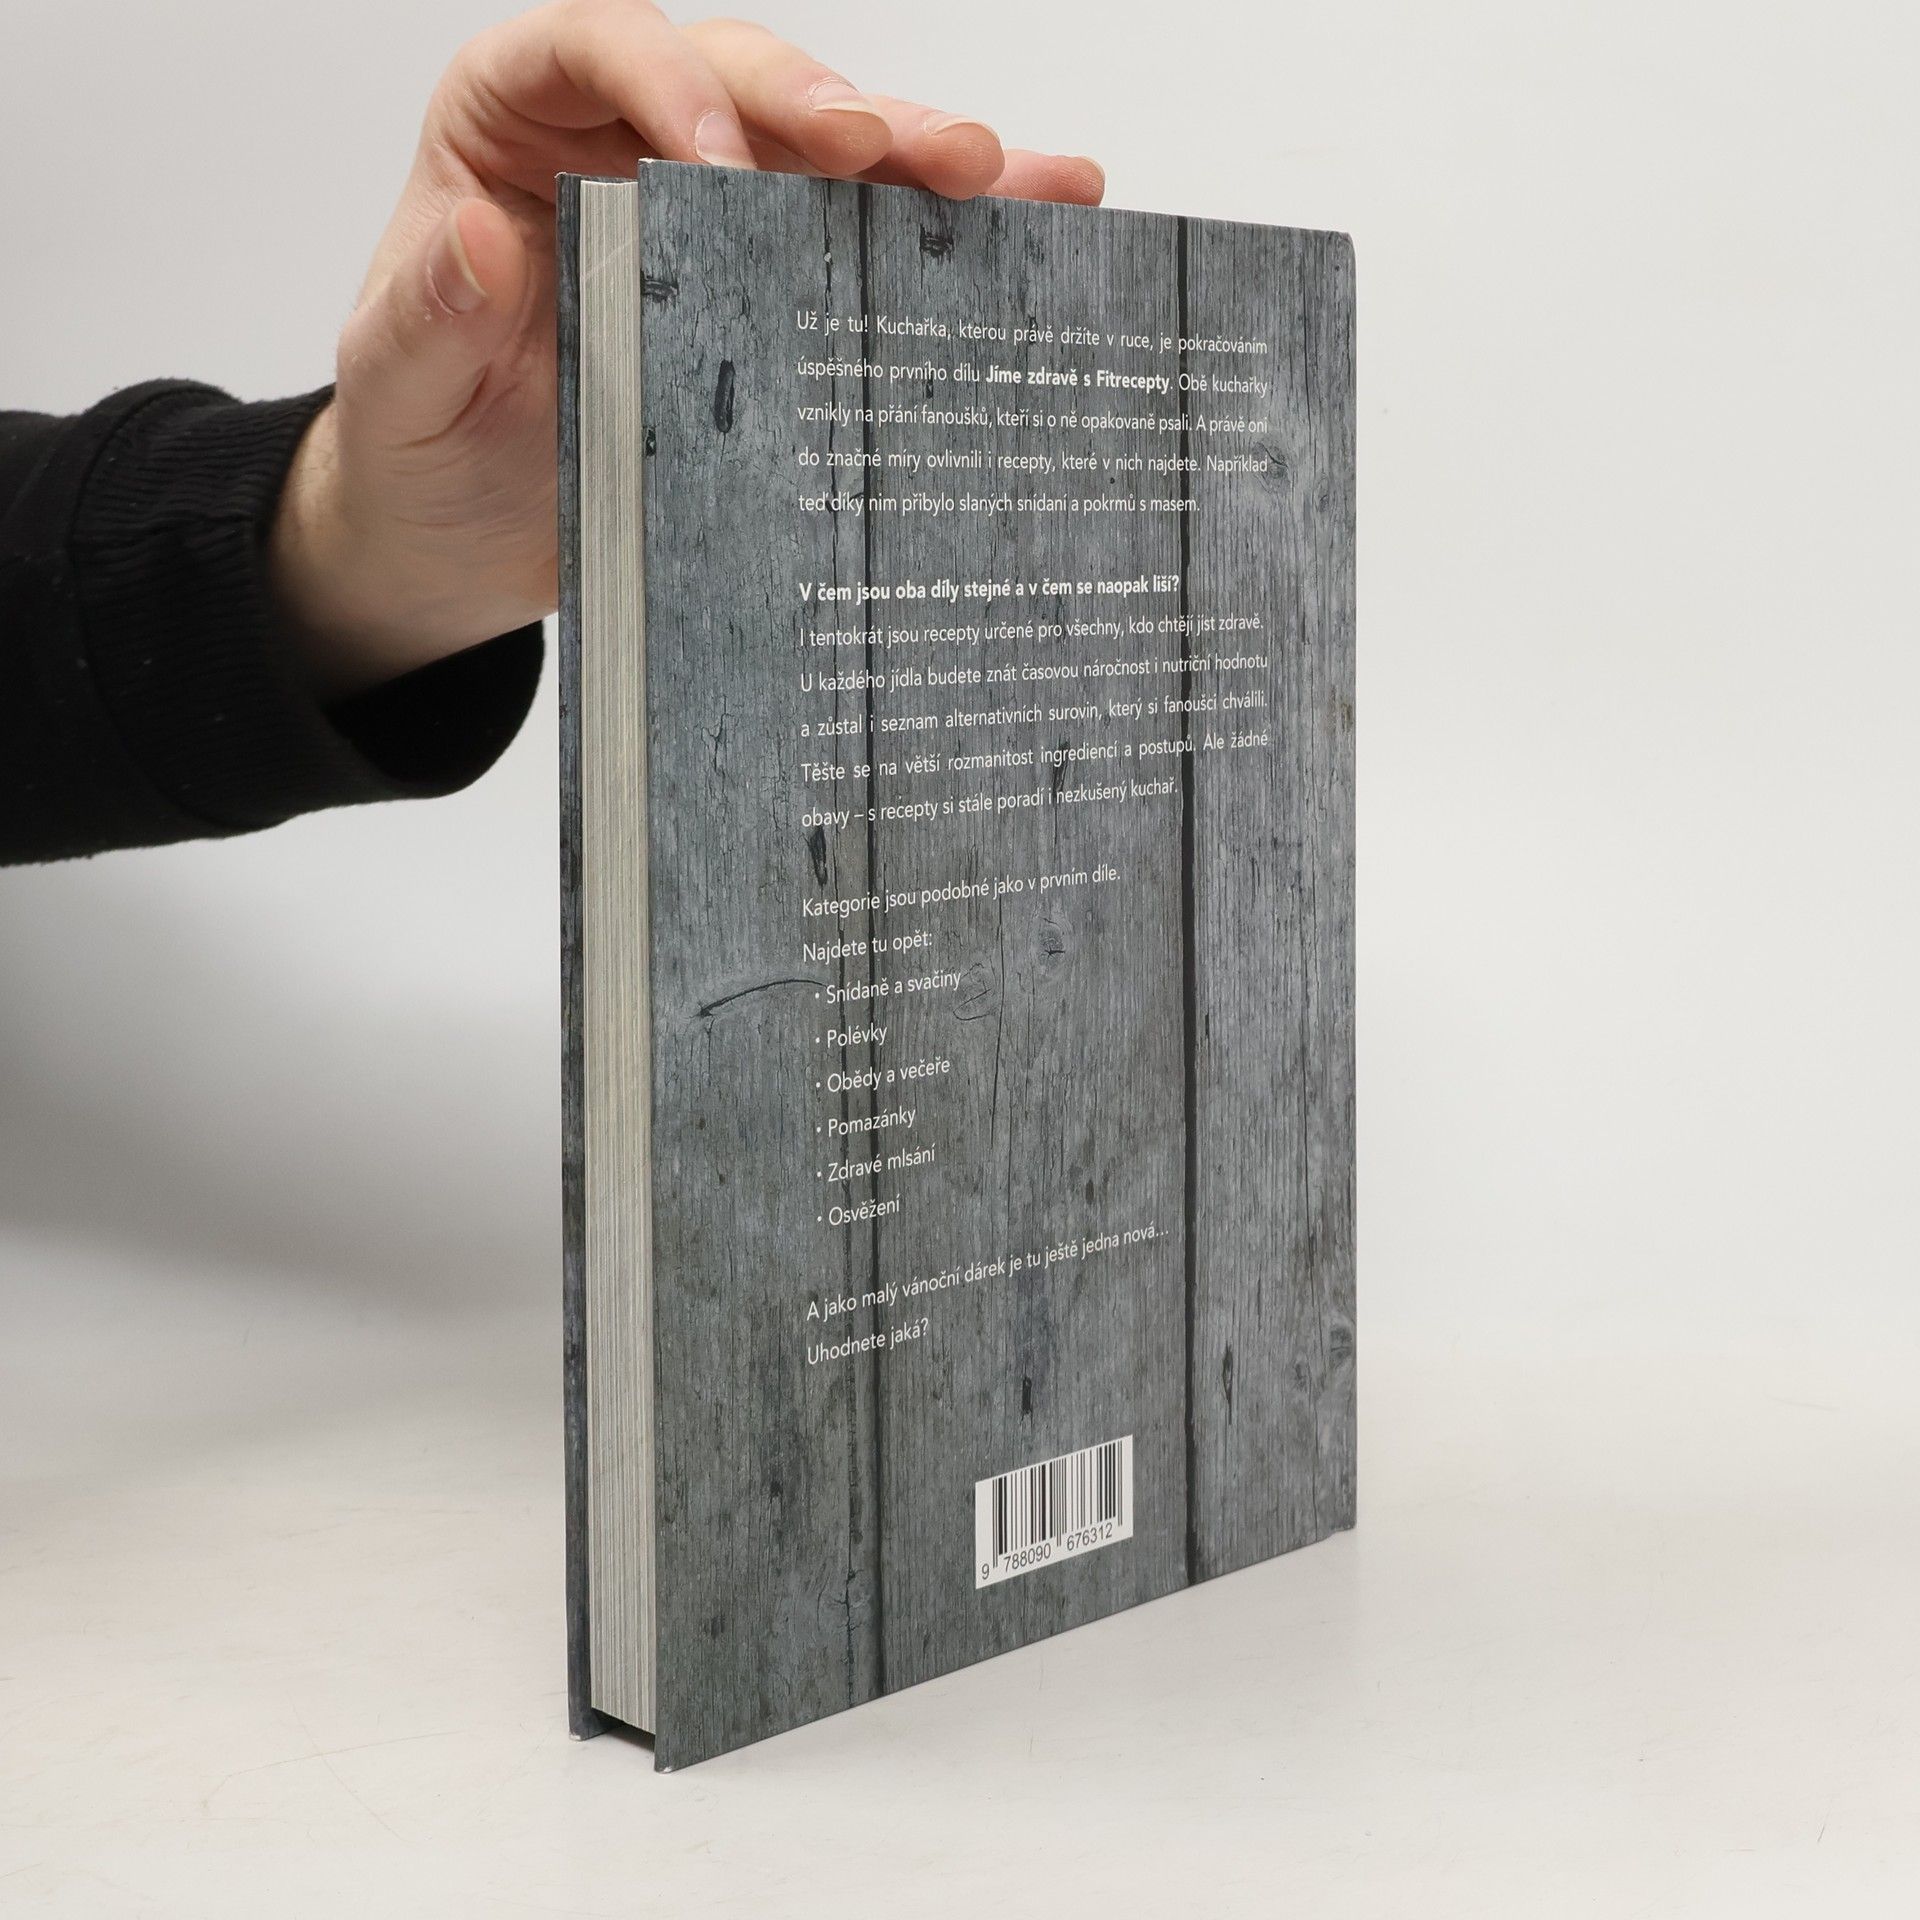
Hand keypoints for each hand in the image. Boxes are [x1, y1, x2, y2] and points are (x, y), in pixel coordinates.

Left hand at [270, 3, 1104, 697]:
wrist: (456, 535)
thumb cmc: (416, 443)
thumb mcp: (397, 384)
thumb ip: (429, 311)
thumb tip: (479, 234)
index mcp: (513, 125)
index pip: (597, 47)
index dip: (668, 81)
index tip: (720, 159)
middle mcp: (624, 143)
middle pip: (738, 83)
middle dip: (828, 112)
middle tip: (909, 154)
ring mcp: (710, 216)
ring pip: (821, 154)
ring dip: (915, 160)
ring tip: (1005, 176)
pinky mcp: (770, 291)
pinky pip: (859, 241)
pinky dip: (942, 231)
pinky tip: (1038, 211)